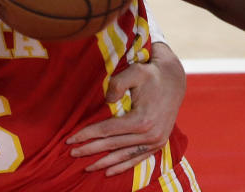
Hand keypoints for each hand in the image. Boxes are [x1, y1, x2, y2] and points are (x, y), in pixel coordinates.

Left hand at [66, 43, 184, 175]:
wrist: (174, 79)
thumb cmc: (150, 74)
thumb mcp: (134, 72)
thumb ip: (117, 85)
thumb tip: (105, 101)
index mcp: (142, 120)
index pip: (107, 131)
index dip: (87, 135)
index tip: (70, 139)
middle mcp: (150, 135)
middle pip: (113, 145)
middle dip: (90, 150)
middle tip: (71, 153)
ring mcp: (156, 141)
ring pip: (124, 156)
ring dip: (104, 163)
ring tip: (86, 167)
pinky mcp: (159, 143)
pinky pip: (138, 158)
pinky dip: (123, 166)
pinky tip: (109, 172)